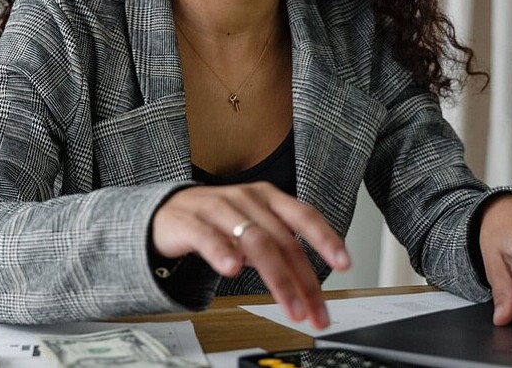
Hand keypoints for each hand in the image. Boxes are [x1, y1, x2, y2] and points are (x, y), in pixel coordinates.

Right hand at [151, 182, 349, 328]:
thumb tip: (311, 283)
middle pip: (282, 240)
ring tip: (288, 305)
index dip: (326, 239)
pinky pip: (208, 237)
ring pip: (254, 242)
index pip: (304, 216)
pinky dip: (222, 253)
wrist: (166, 212)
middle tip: (313, 312)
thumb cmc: (216, 221)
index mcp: (268, 198)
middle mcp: (247, 199)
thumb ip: (281, 249)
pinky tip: (232, 270)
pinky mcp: (189, 221)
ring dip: (276, 278)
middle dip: (303, 281)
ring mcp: (218, 208)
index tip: (345, 263)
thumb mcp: (254, 229)